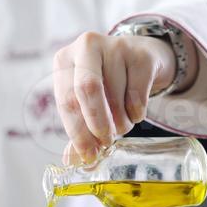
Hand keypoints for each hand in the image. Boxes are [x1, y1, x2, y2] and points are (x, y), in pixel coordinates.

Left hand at [53, 31, 180, 163]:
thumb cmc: (106, 83)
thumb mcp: (86, 102)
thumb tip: (73, 161)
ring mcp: (116, 46)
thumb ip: (79, 130)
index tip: (88, 155)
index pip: (66, 101)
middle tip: (106, 142)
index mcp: (64, 60)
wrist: (140, 57)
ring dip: (120, 122)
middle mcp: (87, 46)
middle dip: (97, 124)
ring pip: (116, 97)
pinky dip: (137, 113)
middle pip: (88, 90)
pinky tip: (134, 110)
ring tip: (121, 123)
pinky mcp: (141, 54)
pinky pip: (138, 94)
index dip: (77, 132)